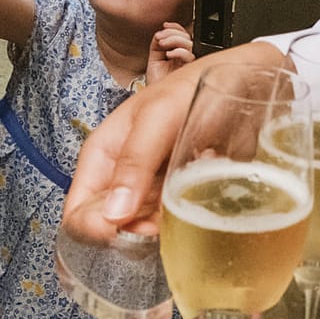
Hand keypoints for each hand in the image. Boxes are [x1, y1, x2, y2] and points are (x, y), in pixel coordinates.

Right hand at [64, 40, 286, 239]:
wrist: (240, 81)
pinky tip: (203, 211)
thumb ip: (134, 161)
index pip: (78, 212)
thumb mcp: (157, 117)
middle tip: (161, 226)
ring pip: (143, 234)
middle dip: (132, 237)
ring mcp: (153, 193)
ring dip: (162, 235)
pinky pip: (175, 226)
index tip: (125, 230)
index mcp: (103, 158)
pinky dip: (187, 228)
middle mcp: (123, 180)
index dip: (94, 230)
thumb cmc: (192, 88)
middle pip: (110, 230)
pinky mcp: (182, 199)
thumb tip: (113, 215)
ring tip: (185, 214)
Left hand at [145, 22, 194, 83]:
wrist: (154, 96)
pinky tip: (169, 54)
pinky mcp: (188, 70)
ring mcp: (188, 63)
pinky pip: (190, 56)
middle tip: (159, 38)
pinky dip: (179, 51)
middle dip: (172, 33)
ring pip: (189, 44)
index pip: (183, 35)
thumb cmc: (156, 82)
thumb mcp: (154, 58)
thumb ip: (157, 44)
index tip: (164, 25)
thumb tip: (159, 33)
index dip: (175, 27)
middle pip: (187, 37)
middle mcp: (185, 58)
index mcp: (179, 53)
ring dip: (174, 39)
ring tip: (162, 44)